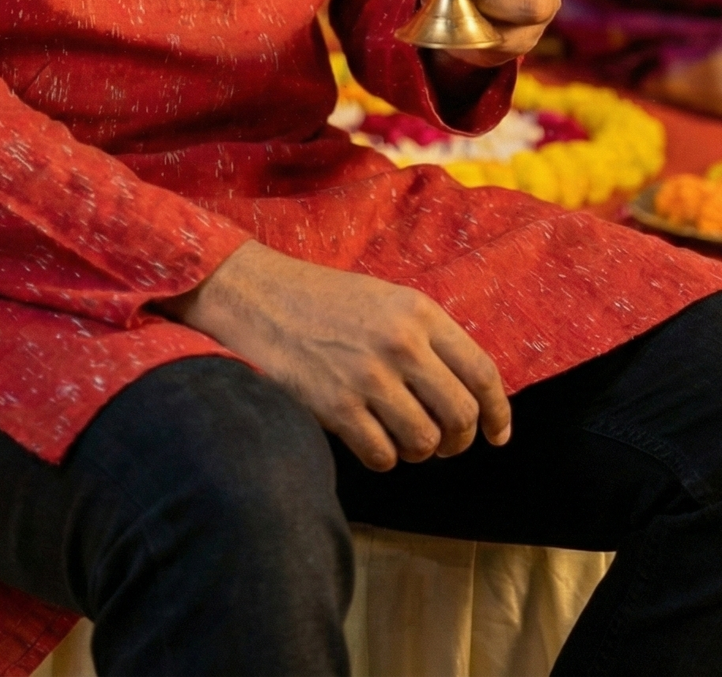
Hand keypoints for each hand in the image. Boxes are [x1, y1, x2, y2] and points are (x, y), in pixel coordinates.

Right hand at [160, 241, 510, 470]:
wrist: (257, 296)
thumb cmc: (323, 299)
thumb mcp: (385, 298)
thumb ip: (427, 336)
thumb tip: (468, 391)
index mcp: (419, 312)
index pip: (481, 372)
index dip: (498, 413)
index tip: (498, 435)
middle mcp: (401, 343)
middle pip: (461, 416)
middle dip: (459, 440)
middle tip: (445, 444)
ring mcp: (368, 377)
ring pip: (424, 443)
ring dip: (418, 451)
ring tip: (401, 437)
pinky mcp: (336, 407)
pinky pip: (384, 457)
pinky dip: (384, 458)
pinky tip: (370, 440)